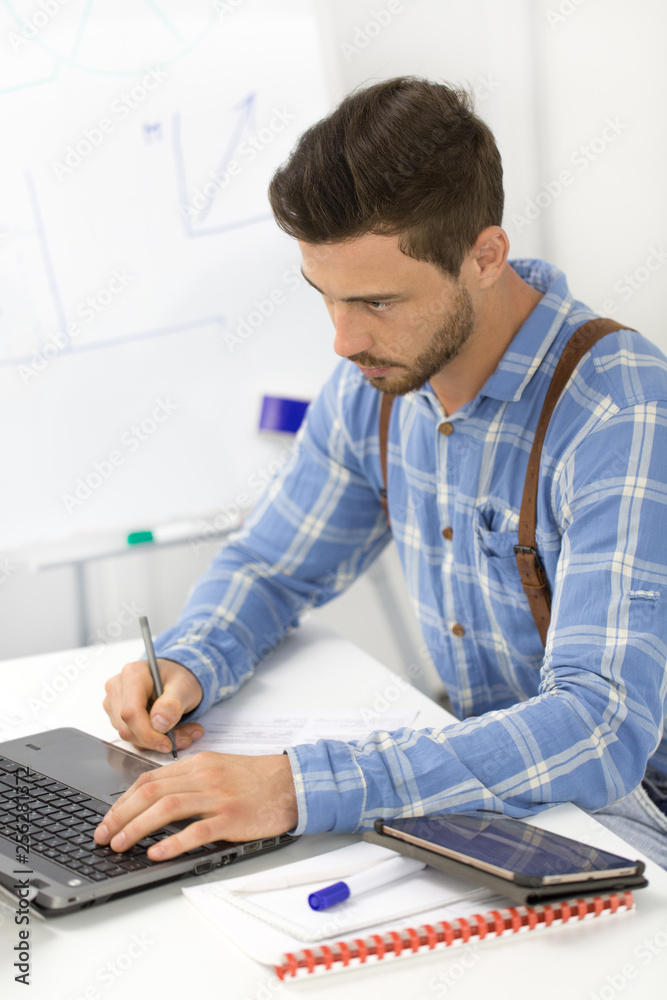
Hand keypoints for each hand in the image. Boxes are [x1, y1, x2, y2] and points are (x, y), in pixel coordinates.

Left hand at [93, 752, 298, 859]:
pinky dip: (172, 843)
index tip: (108, 818)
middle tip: (104, 835)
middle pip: (151, 792)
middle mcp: (204, 777)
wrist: (292, 783)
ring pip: (166, 809)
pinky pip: (196, 830)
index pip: (149, 779)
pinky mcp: (232, 818)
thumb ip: (189, 780)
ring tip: (120, 845)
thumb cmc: (255, 780)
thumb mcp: (218, 769)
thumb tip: (155, 799)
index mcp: (198, 764)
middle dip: (120, 815)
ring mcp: (217, 797)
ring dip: (136, 828)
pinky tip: (156, 853)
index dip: (123, 800)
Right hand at [103, 657, 204, 753]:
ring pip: (129, 735)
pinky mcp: (116, 715)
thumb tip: (158, 724)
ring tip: (183, 732)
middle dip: (155, 740)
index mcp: (132, 674)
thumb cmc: (178, 678)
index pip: (131, 713)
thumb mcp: (184, 686)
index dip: (148, 734)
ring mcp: (113, 702)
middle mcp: (117, 687)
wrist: (174, 678)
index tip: (167, 743)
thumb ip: (172, 704)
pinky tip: (171, 731)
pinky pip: (132, 736)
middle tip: (184, 738)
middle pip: (127, 728)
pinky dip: (152, 740)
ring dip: (156, 741)